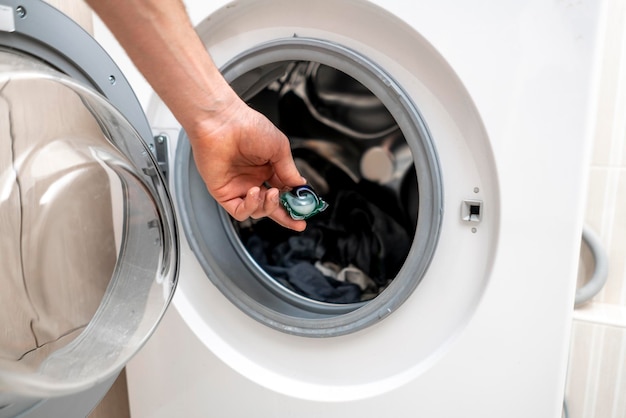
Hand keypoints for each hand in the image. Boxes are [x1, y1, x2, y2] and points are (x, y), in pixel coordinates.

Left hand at [187, 94, 306, 230]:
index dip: (294, 203)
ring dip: (268, 206)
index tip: (306, 210)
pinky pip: (239, 211)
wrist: (222, 122)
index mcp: (267, 168)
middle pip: (270, 207)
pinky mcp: (224, 193)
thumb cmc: (248, 127)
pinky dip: (251, 207)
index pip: (283, 192)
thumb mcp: (279, 148)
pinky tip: (256, 193)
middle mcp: (252, 179)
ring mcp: (238, 187)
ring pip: (257, 211)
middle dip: (286, 217)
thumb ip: (289, 171)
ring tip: (272, 193)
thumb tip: (300, 186)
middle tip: (297, 221)